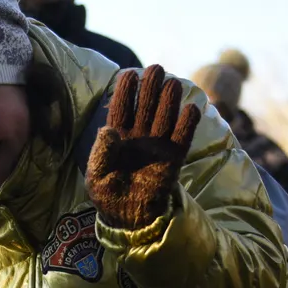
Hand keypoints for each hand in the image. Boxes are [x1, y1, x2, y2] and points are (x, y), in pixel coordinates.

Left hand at [86, 65, 202, 228]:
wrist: (127, 218)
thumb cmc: (107, 195)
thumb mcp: (96, 176)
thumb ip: (101, 153)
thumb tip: (109, 130)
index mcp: (117, 137)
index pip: (122, 109)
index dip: (126, 91)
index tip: (130, 74)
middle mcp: (139, 137)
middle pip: (146, 107)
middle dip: (150, 88)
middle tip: (156, 69)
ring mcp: (157, 147)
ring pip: (165, 118)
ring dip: (169, 101)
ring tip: (172, 83)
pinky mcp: (172, 160)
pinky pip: (182, 139)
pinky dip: (187, 125)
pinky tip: (191, 109)